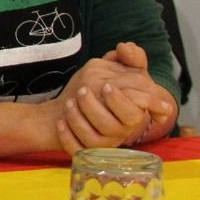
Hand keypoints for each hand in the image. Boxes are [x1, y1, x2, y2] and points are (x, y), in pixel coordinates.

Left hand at [54, 43, 177, 153]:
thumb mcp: (113, 70)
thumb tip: (127, 47)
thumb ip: (129, 58)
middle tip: (84, 91)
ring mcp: (102, 144)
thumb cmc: (96, 89)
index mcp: (133, 114)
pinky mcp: (84, 152)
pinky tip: (61, 121)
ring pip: (94, 138)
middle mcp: (120, 132)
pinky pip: (77, 150)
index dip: (122, 100)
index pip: (137, 112)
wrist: (66, 108)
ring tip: (70, 102)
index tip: (106, 86)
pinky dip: (67, 135)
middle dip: (97, 107)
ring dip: (79, 117)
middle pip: (115, 126)